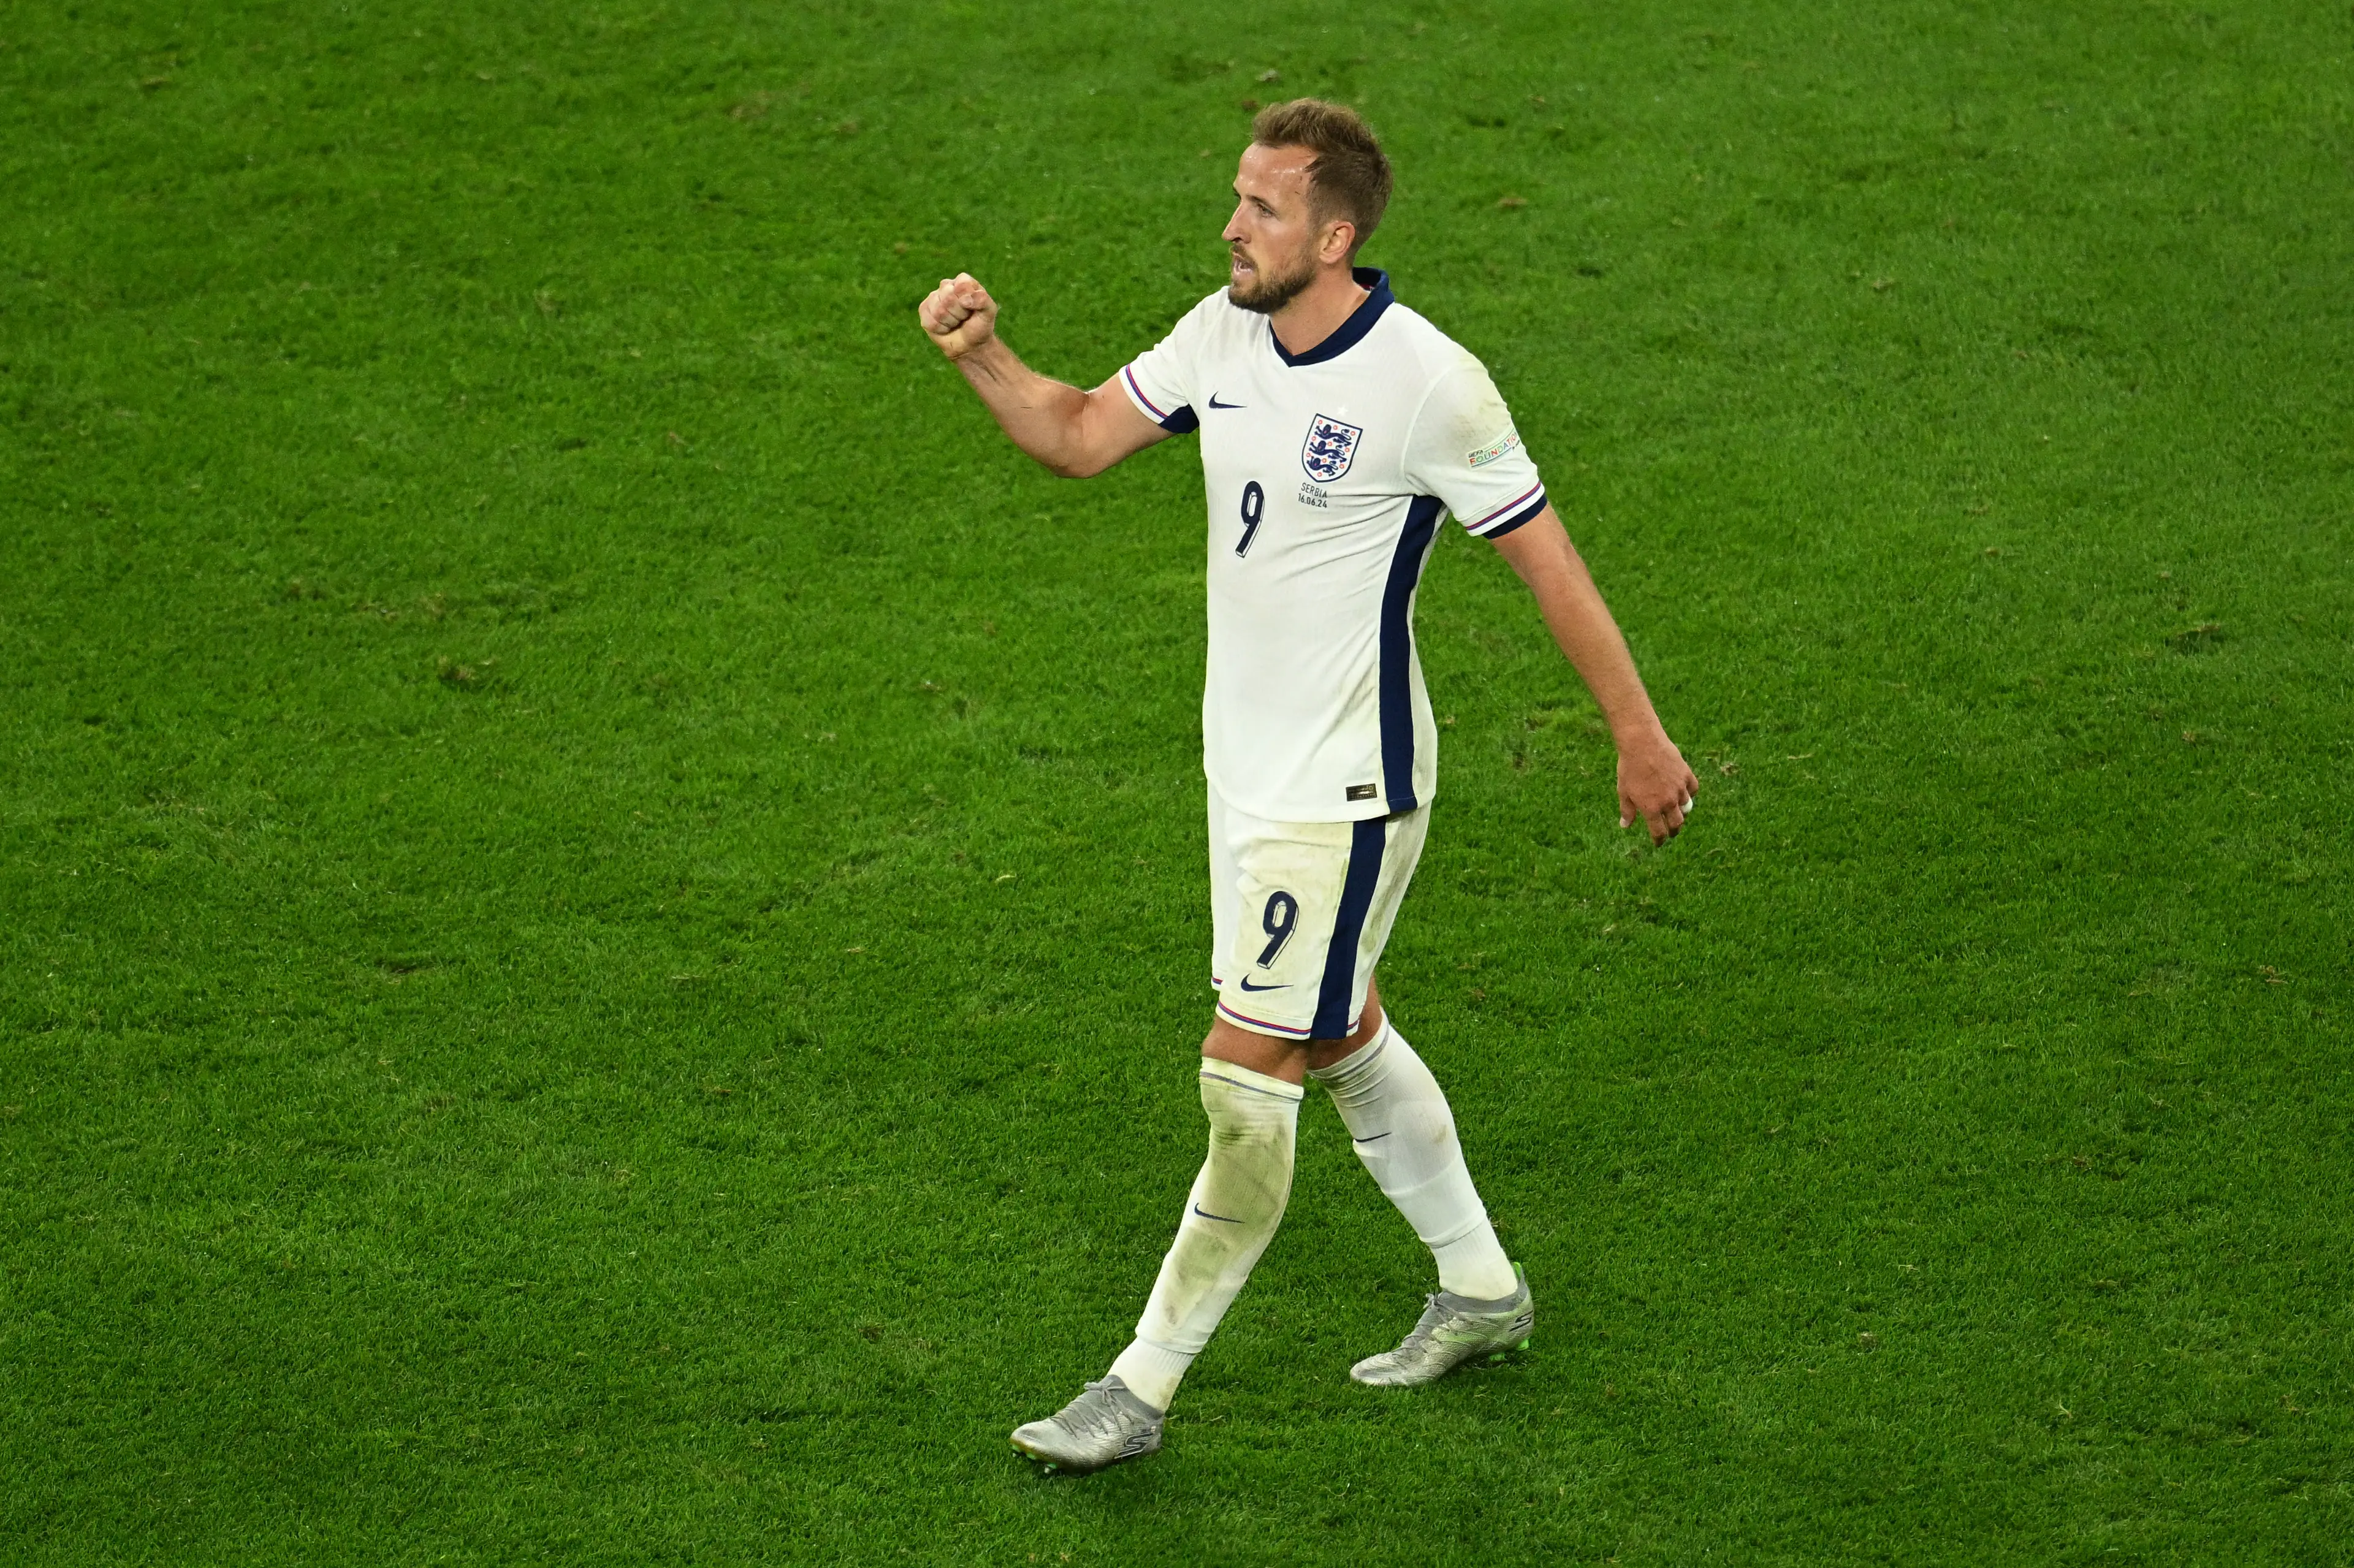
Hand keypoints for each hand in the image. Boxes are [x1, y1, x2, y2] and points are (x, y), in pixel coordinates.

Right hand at [917, 273, 998, 360]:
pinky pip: (930, 321)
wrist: (970, 345)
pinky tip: (945, 327)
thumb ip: (983, 300)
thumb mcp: (989, 312)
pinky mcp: (924, 310)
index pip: (962, 285)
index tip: (972, 309)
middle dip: (959, 313)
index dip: (967, 301)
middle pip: (948, 298)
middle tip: (964, 317)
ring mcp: (934, 297)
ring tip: (955, 322)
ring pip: (939, 311)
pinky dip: (941, 329)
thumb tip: (964, 299)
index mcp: (963, 281)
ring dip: (950, 322)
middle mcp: (947, 286)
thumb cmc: (979, 326)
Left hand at [1617, 726, 1699, 844]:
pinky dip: (1690, 794)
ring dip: (1682, 812)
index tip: (1658, 843)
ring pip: (1686, 807)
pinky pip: (1693, 790)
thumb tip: (1625, 826)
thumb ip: (1627, 811)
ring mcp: (1679, 789)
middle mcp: (1668, 802)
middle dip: (1674, 831)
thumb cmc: (1629, 768)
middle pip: (1677, 824)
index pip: (1659, 832)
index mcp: (1651, 809)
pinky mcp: (1686, 775)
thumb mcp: (1623, 791)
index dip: (1659, 840)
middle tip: (1671, 832)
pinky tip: (1685, 794)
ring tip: (1678, 813)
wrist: (1642, 744)